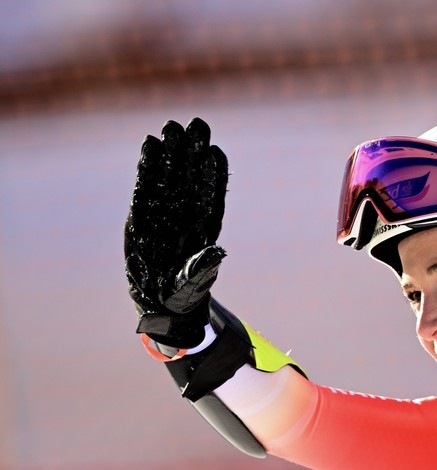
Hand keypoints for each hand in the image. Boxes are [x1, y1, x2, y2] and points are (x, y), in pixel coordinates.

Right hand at [124, 118, 228, 347]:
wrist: (160, 302)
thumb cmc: (184, 294)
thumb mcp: (193, 284)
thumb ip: (202, 267)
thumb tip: (218, 251)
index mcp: (205, 229)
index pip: (212, 196)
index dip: (214, 175)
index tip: (215, 152)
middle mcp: (186, 216)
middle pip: (191, 179)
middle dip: (193, 153)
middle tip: (197, 125)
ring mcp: (164, 213)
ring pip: (169, 178)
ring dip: (172, 153)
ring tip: (172, 127)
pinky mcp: (143, 215)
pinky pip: (146, 187)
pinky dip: (148, 167)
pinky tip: (151, 145)